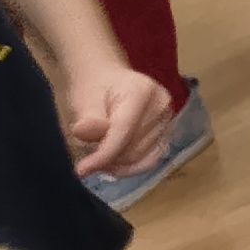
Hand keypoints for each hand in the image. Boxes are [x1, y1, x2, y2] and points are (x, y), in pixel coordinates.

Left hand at [61, 63, 175, 174]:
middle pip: (133, 148)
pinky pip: (150, 160)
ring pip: (140, 158)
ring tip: (99, 153)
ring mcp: (168, 119)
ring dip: (116, 163)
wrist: (107, 79)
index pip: (124, 131)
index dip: (103, 154)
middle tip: (86, 156)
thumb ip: (87, 118)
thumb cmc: (93, 88)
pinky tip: (114, 165)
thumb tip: (82, 132)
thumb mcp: (83, 100)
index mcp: (142, 91)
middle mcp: (162, 105)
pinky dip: (130, 168)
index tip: (81, 170)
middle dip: (107, 159)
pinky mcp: (168, 132)